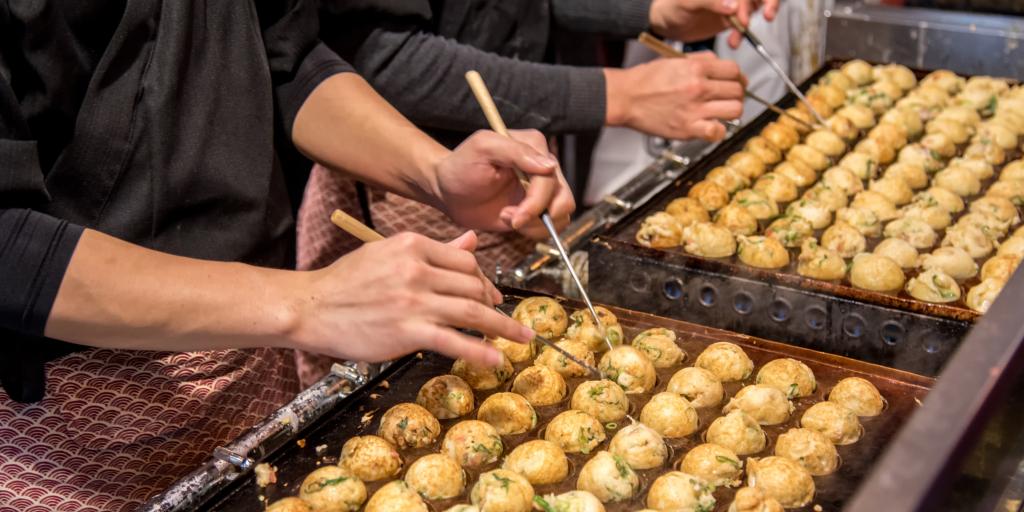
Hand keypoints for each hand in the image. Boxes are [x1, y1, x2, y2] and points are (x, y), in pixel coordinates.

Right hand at [288, 231, 531, 366]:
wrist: (311, 307)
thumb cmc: (347, 282)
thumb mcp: (388, 253)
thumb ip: (434, 250)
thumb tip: (472, 242)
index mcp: (412, 245)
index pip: (464, 260)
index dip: (483, 278)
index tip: (489, 293)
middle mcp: (416, 269)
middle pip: (473, 285)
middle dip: (493, 302)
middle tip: (501, 317)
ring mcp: (413, 301)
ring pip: (471, 311)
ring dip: (502, 326)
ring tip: (520, 336)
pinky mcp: (408, 331)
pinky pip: (453, 341)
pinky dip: (479, 351)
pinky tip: (495, 359)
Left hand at [433, 129, 575, 238]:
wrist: (448, 191)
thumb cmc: (461, 166)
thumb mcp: (483, 149)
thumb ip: (515, 151)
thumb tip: (550, 166)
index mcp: (534, 146)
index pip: (550, 178)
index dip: (536, 201)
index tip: (515, 216)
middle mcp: (543, 166)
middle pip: (562, 198)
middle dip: (536, 215)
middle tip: (511, 219)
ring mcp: (542, 189)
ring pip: (561, 215)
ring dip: (534, 224)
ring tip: (507, 218)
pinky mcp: (537, 208)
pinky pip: (551, 226)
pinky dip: (533, 230)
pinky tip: (510, 221)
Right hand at [604, 52, 744, 140]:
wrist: (625, 98)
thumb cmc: (645, 81)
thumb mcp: (674, 60)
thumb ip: (699, 59)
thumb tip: (719, 63)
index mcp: (696, 68)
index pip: (733, 70)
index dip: (738, 76)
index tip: (736, 82)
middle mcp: (698, 87)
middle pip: (737, 90)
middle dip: (737, 93)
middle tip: (730, 97)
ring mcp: (694, 109)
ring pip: (735, 110)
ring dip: (732, 110)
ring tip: (723, 111)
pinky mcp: (687, 128)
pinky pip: (717, 132)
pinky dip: (718, 130)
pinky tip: (712, 126)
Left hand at [649, 0, 778, 47]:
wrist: (666, 22)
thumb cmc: (671, 6)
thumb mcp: (687, 2)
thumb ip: (710, 1)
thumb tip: (733, 5)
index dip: (749, 0)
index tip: (743, 16)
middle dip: (753, 9)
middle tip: (743, 25)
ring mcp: (733, 2)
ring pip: (754, 8)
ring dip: (748, 25)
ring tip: (734, 40)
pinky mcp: (732, 17)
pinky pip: (745, 23)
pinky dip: (742, 34)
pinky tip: (733, 42)